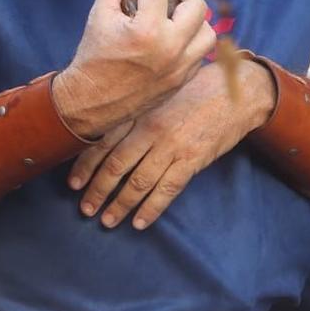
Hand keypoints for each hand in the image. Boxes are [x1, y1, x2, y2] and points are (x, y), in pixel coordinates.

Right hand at [53, 0, 215, 139]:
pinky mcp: (183, 80)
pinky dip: (191, 38)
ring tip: (176, 10)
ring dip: (194, 15)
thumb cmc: (93, 54)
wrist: (92, 99)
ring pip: (207, 32)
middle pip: (196, 6)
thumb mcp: (99, 13)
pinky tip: (173, 33)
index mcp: (148, 30)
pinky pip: (201, 53)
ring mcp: (181, 67)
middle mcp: (171, 49)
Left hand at [67, 60, 273, 229]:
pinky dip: (151, 208)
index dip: (84, 164)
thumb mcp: (158, 91)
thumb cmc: (196, 87)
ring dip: (120, 204)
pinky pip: (167, 190)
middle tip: (84, 208)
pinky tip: (139, 222)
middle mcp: (149, 128)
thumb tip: (107, 124)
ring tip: (107, 220)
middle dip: (97, 189)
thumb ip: (135, 108)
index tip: (72, 183)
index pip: (102, 141)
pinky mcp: (192, 160)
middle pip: (115, 164)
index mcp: (138, 110)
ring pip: (137, 181)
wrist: (237, 91)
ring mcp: (171, 146)